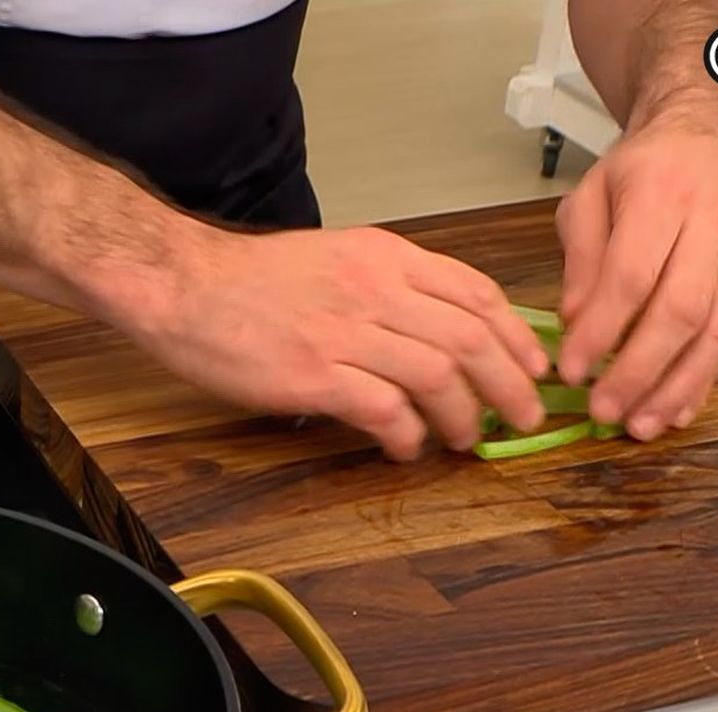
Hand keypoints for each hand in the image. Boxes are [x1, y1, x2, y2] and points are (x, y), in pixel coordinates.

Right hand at [128, 225, 547, 461]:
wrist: (184, 286)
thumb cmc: (249, 280)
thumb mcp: (334, 259)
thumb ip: (386, 287)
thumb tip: (431, 330)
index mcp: (385, 257)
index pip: (475, 292)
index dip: (516, 336)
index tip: (532, 366)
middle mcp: (375, 289)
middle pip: (471, 338)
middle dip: (510, 384)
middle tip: (524, 417)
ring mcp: (345, 333)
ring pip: (438, 376)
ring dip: (464, 416)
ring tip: (466, 440)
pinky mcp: (315, 375)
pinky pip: (385, 409)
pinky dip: (407, 435)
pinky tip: (406, 448)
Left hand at [555, 113, 717, 440]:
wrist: (708, 134)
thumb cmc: (640, 168)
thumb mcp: (589, 197)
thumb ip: (581, 259)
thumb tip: (573, 323)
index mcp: (662, 198)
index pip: (632, 276)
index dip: (601, 331)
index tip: (570, 371)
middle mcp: (708, 227)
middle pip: (679, 311)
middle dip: (639, 370)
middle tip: (603, 411)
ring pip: (716, 331)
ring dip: (677, 387)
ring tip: (641, 426)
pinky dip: (703, 379)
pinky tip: (676, 411)